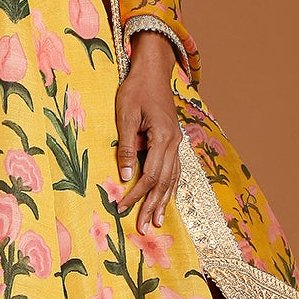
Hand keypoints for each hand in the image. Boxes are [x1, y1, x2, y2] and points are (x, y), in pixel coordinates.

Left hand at [115, 32, 181, 230]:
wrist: (153, 71)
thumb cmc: (136, 89)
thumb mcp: (125, 115)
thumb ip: (126, 146)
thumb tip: (125, 176)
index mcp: (163, 136)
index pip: (150, 174)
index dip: (136, 194)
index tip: (121, 207)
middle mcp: (175, 143)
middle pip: (164, 182)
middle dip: (151, 205)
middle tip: (141, 227)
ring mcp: (177, 142)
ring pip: (172, 178)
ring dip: (163, 201)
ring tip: (155, 222)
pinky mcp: (174, 141)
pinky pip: (175, 169)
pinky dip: (170, 187)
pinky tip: (165, 199)